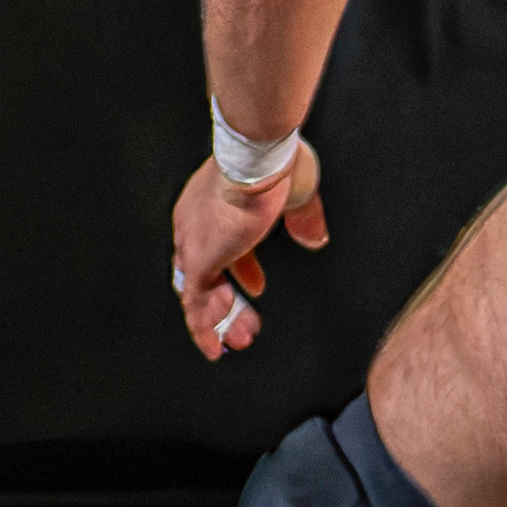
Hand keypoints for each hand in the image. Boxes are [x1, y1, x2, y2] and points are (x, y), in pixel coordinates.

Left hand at [171, 141, 326, 360]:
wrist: (253, 160)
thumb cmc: (271, 164)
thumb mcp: (294, 194)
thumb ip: (303, 219)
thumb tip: (313, 239)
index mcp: (210, 202)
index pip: (219, 243)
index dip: (240, 268)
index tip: (256, 286)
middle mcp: (193, 223)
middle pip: (205, 270)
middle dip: (228, 300)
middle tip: (244, 323)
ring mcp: (193, 242)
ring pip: (198, 292)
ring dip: (220, 319)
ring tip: (240, 340)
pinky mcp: (199, 261)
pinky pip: (195, 304)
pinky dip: (204, 327)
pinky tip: (215, 346)